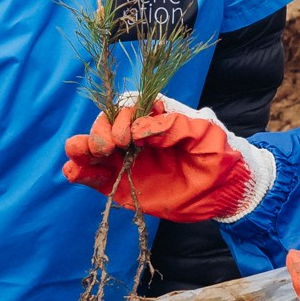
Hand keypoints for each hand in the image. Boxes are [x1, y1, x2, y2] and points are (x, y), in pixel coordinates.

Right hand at [63, 93, 276, 223]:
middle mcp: (137, 137)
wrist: (225, 192)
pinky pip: (96, 177)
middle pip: (106, 125)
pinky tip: (74, 172)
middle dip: (101, 132)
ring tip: (81, 155)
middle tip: (109, 148)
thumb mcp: (206, 136)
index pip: (128, 108)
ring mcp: (127, 160)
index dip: (122, 118)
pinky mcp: (121, 185)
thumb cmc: (219, 156)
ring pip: (94, 149)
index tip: (129, 137)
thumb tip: (141, 129)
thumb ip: (176, 127)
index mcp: (155, 119)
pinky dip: (82, 173)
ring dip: (82, 149)